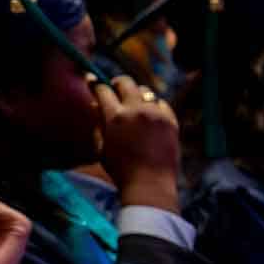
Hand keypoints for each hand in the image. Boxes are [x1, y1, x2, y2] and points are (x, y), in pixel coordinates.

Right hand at [91, 76, 180, 212]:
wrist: (150, 183)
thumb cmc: (121, 169)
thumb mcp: (101, 147)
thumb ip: (98, 124)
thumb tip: (97, 105)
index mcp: (115, 117)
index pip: (103, 90)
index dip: (95, 84)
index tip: (92, 81)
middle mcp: (136, 110)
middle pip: (126, 82)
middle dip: (117, 83)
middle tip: (115, 89)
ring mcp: (156, 114)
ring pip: (145, 91)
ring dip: (136, 95)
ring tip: (133, 104)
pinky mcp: (171, 120)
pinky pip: (161, 103)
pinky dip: (154, 105)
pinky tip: (150, 114)